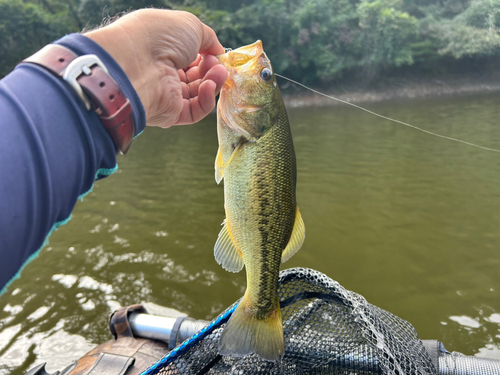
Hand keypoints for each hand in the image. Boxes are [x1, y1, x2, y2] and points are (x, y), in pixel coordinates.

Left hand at [85, 9, 227, 127]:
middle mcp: (164, 73)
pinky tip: (209, 86)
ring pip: (199, 93)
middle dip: (212, 69)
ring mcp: (167, 94)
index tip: (216, 53)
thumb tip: (219, 51)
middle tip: (219, 64)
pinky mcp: (170, 113)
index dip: (208, 56)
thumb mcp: (190, 26)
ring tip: (219, 73)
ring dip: (213, 83)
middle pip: (197, 77)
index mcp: (163, 51)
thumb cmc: (159, 36)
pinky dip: (206, 99)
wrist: (137, 61)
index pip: (191, 58)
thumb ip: (208, 38)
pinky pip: (195, 111)